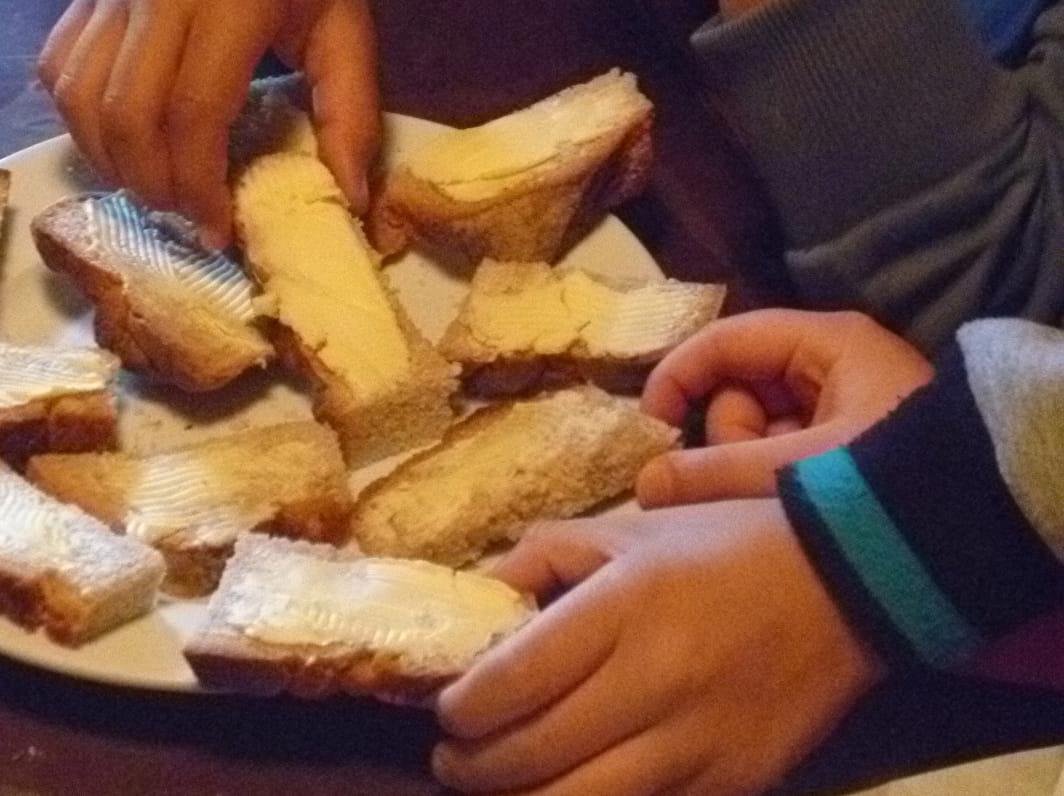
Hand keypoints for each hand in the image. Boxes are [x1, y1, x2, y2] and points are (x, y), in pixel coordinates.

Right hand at [37, 0, 379, 246]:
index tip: (218, 227)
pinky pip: (56, 71)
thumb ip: (352, 112)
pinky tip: (118, 142)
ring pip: (81, 100)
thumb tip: (349, 200)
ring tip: (152, 185)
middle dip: (154, 185)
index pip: (195, 113)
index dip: (200, 185)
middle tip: (184, 214)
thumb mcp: (345, 26)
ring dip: (111, 162)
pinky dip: (78, 122)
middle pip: (129, 116)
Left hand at [433, 503, 882, 795]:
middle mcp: (657, 679)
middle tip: (454, 760)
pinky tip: (569, 791)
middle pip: (535, 754)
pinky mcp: (734, 782)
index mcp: (624, 606)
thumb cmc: (725, 546)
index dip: (462, 709)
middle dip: (474, 767)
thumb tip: (480, 596)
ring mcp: (699, 742)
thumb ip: (545, 556)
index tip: (447, 711)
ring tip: (499, 787)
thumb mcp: (630, 529)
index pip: (514, 680)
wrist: (852, 582)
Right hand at [636, 309, 932, 504]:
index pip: (727, 338)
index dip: (679, 374)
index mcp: (826, 343)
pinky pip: (782, 450)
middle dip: (728, 434)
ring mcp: (840, 405)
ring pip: (757, 423)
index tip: (649, 425)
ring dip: (750, 462)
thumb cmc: (888, 482)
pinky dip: (772, 477)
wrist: (984, 530)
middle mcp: (832, 364)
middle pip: (739, 383)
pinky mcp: (846, 443)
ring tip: (783, 497)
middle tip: (745, 477)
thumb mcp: (793, 473)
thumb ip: (712, 475)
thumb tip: (643, 485)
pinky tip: (793, 505)